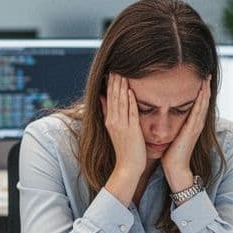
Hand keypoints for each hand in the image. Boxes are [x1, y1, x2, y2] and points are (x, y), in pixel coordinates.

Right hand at [103, 73, 146, 206]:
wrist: (127, 167)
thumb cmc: (125, 149)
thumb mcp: (114, 129)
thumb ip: (109, 113)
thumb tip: (102, 98)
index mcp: (110, 120)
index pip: (109, 97)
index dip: (111, 83)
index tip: (114, 69)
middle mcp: (113, 121)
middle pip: (113, 96)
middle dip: (115, 80)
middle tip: (117, 64)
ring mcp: (121, 125)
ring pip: (120, 102)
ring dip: (121, 86)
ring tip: (123, 72)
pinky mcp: (130, 130)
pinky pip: (130, 112)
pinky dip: (129, 101)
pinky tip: (130, 90)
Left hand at [161, 80, 210, 192]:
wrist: (175, 168)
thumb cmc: (171, 154)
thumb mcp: (172, 134)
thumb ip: (170, 124)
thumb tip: (162, 113)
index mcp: (190, 124)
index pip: (197, 102)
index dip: (199, 90)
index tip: (198, 76)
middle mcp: (196, 123)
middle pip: (203, 100)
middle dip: (204, 86)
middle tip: (205, 71)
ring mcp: (196, 126)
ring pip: (203, 104)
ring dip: (205, 90)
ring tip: (206, 76)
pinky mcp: (192, 130)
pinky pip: (198, 112)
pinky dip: (201, 101)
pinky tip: (202, 91)